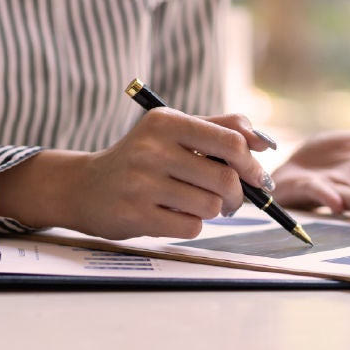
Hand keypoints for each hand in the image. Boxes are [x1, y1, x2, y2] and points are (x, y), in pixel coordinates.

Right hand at [0, 109, 274, 239]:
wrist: (83, 187)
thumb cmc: (139, 159)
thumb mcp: (171, 131)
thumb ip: (219, 128)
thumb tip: (265, 144)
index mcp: (165, 122)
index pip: (230, 142)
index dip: (253, 164)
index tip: (258, 177)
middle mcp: (151, 150)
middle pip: (225, 179)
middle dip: (237, 195)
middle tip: (230, 201)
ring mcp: (141, 184)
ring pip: (210, 206)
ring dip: (211, 212)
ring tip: (195, 206)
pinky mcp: (136, 215)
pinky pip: (190, 228)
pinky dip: (192, 226)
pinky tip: (174, 218)